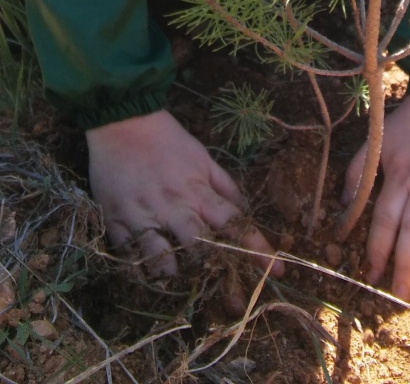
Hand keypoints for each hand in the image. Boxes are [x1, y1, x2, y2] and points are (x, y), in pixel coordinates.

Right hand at [86, 109, 283, 276]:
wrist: (122, 121)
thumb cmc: (167, 139)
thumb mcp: (203, 157)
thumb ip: (224, 186)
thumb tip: (244, 210)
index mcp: (198, 191)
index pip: (235, 223)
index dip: (257, 249)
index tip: (278, 270)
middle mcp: (174, 207)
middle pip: (201, 250)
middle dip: (218, 278)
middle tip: (233, 302)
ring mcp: (143, 216)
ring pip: (162, 261)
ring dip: (175, 278)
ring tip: (183, 287)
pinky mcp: (116, 221)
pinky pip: (128, 258)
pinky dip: (139, 273)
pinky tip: (147, 279)